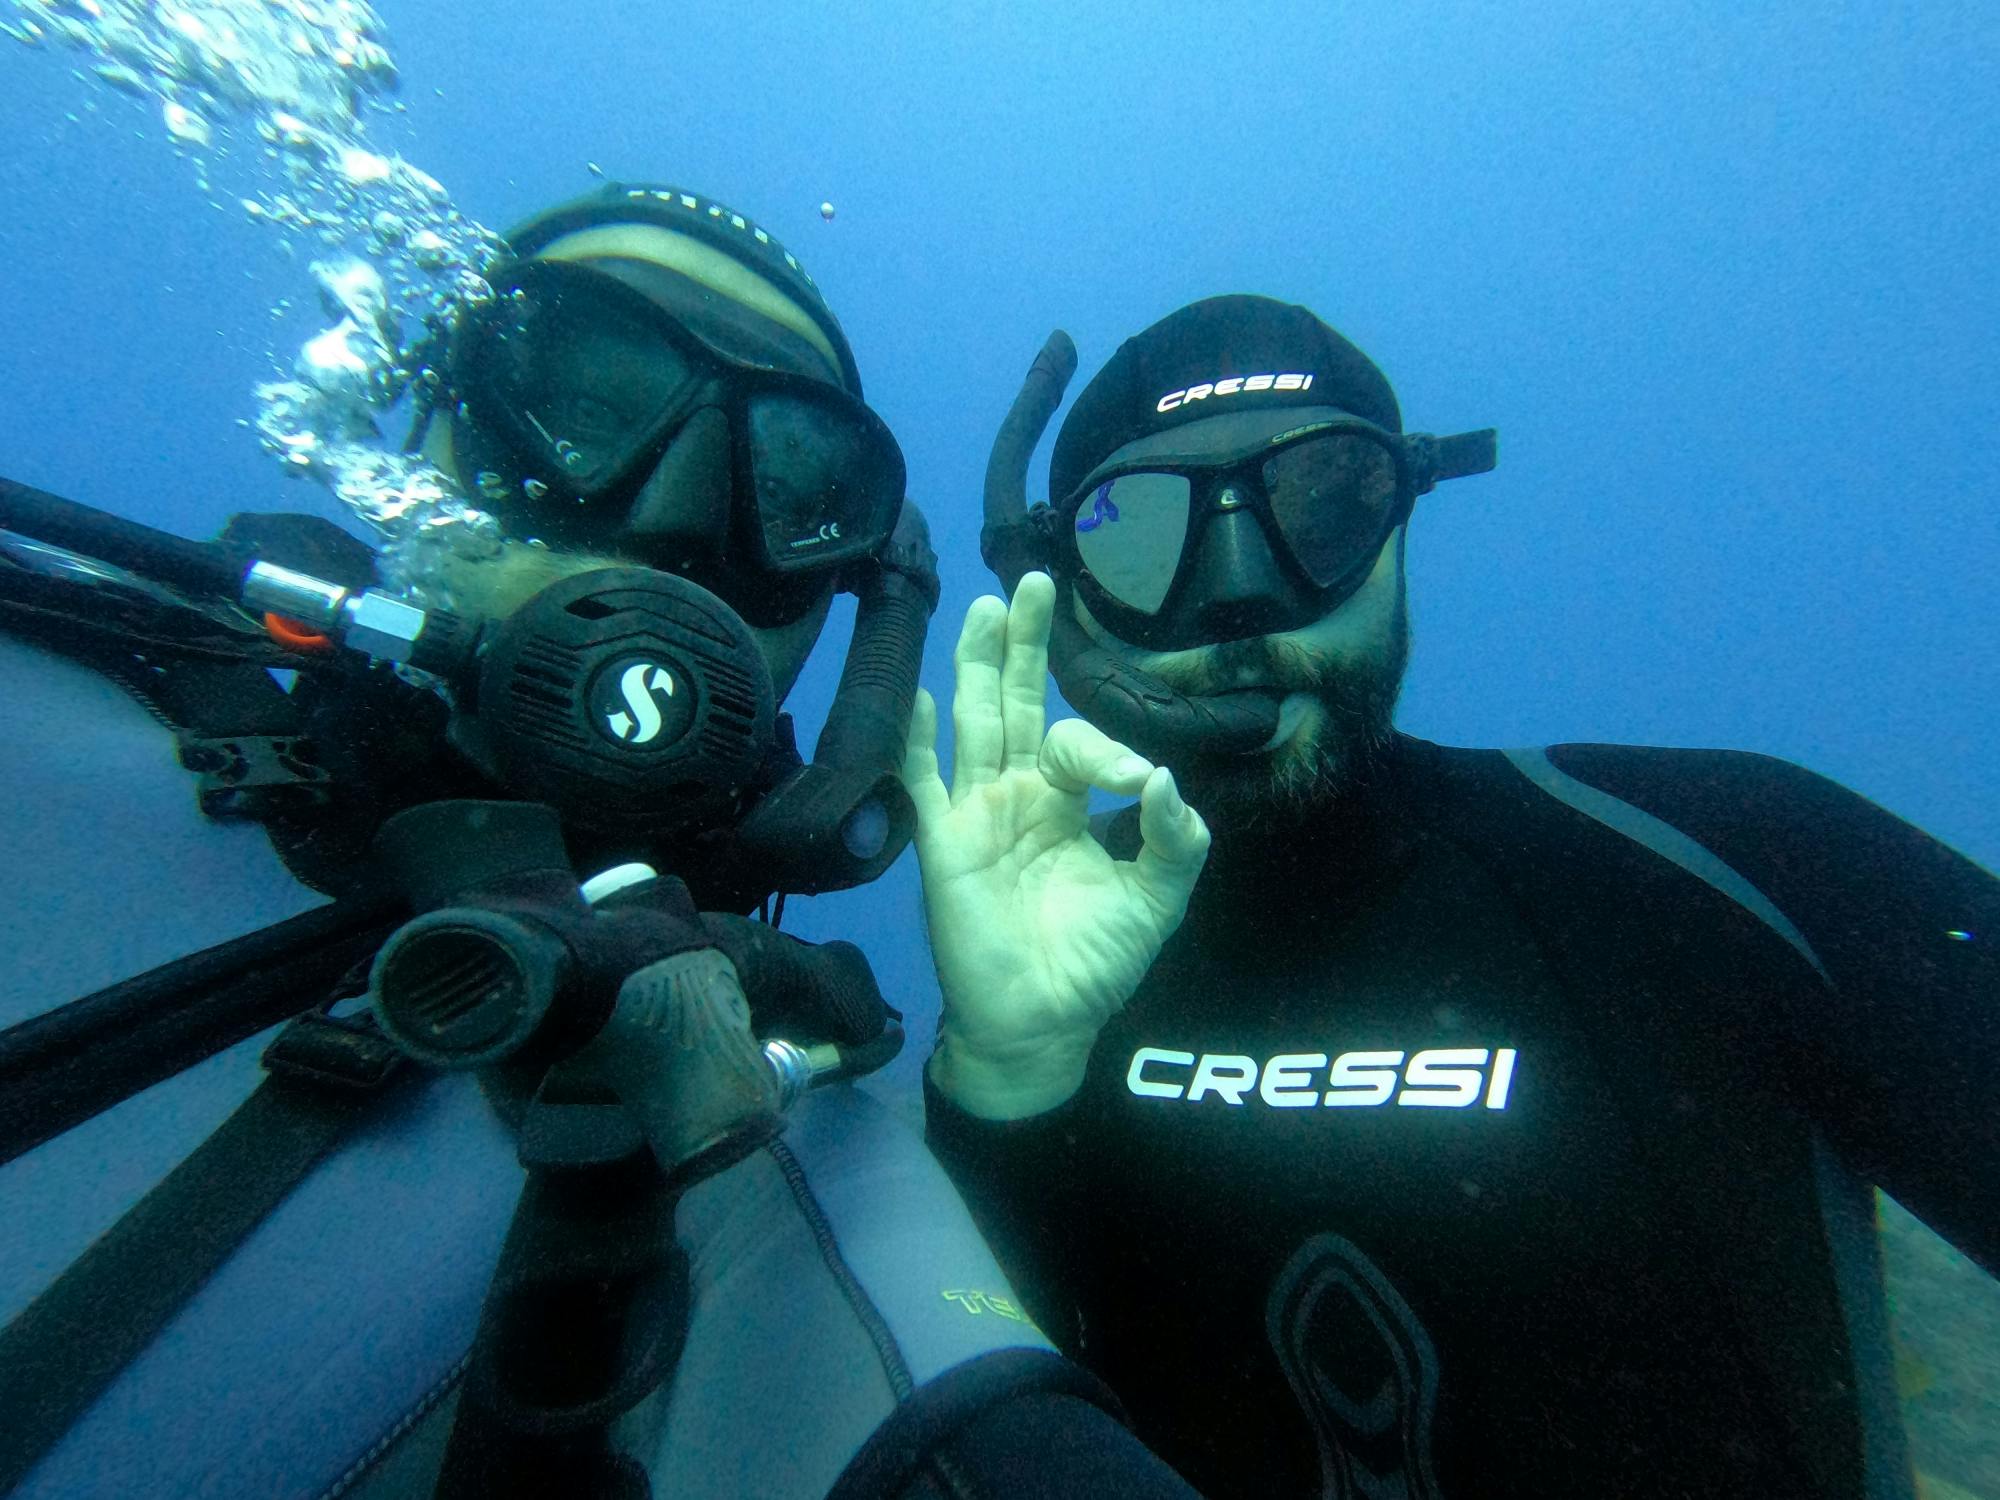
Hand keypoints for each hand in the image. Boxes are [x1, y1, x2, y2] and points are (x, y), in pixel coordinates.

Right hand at [902, 572, 1209, 1118]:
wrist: (1040, 1025)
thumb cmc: (1094, 964)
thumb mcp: (1156, 901)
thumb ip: (1174, 841)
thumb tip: (1165, 777)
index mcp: (1066, 802)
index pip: (1081, 743)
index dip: (1110, 749)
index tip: (1137, 785)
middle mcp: (1018, 795)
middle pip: (1020, 703)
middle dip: (1028, 645)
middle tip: (1038, 582)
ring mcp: (976, 814)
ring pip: (976, 723)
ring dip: (981, 666)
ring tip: (989, 607)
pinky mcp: (943, 843)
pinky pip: (924, 782)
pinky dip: (916, 740)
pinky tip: (916, 695)